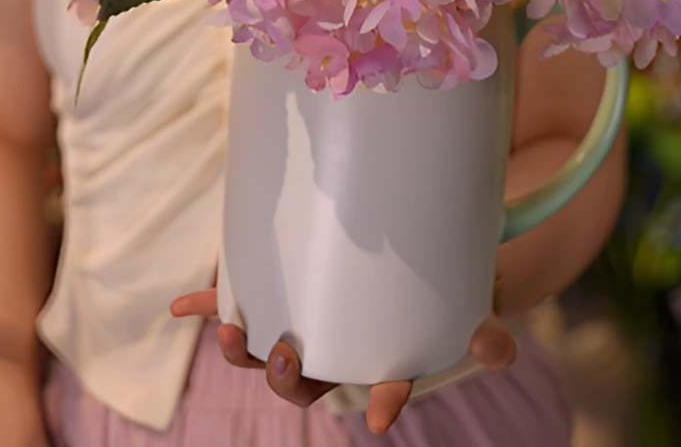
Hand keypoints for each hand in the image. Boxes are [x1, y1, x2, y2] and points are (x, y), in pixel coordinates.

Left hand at [171, 289, 516, 433]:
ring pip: (266, 350)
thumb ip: (485, 331)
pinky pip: (243, 302)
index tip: (380, 415)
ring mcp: (304, 325)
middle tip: (288, 356)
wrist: (412, 265)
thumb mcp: (469, 307)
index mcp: (380, 359)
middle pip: (305, 382)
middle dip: (288, 378)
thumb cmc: (440, 293)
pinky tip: (181, 308)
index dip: (380, 401)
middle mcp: (336, 351)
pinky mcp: (281, 293)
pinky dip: (210, 306)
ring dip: (243, 346)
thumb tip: (499, 347)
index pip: (378, 390)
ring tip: (233, 329)